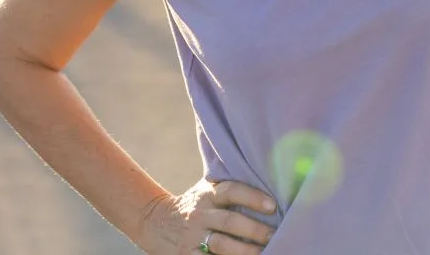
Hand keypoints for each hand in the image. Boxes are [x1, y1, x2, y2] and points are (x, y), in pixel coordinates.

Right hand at [135, 179, 278, 253]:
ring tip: (264, 253)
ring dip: (245, 251)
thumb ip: (228, 189)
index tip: (272, 206)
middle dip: (255, 230)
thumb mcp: (205, 191)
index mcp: (207, 195)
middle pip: (230, 221)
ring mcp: (193, 236)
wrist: (154, 221)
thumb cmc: (194, 206)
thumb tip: (269, 182)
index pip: (231, 191)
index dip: (252, 197)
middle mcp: (200, 214)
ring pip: (222, 245)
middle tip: (274, 235)